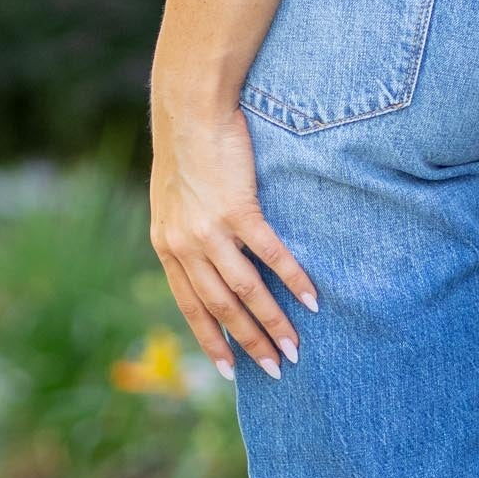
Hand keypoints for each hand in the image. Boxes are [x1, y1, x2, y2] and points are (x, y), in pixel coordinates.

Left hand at [149, 102, 318, 380]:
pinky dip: (293, 280)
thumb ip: (185, 236)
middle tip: (276, 370)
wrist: (190, 107)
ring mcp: (210, 229)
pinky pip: (270, 255)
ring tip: (295, 347)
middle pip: (221, 307)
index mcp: (167, 246)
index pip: (190, 307)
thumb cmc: (186, 149)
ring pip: (245, 290)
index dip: (211, 340)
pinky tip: (311, 300)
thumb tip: (205, 264)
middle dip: (249, 343)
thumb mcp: (172, 200)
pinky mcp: (238, 209)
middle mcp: (184, 244)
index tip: (231, 370)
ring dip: (273, 322)